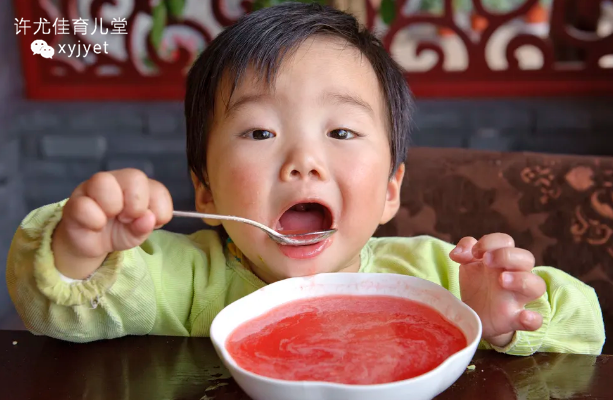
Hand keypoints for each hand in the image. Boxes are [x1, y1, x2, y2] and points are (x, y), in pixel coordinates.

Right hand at [52, 169, 172, 278]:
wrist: (91, 243)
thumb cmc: (119, 231)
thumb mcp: (137, 233)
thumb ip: (145, 227)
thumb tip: (149, 219)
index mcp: (138, 186)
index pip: (157, 188)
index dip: (157, 209)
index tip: (147, 221)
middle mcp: (117, 180)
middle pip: (134, 176)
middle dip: (136, 205)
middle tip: (127, 219)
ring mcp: (93, 187)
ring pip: (104, 181)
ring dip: (113, 206)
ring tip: (109, 218)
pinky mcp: (74, 202)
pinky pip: (84, 205)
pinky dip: (94, 220)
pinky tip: (95, 226)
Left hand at [449, 233, 545, 347]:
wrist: (474, 314)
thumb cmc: (476, 284)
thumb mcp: (468, 265)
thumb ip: (464, 252)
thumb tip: (457, 253)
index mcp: (503, 259)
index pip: (506, 241)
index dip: (491, 242)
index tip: (474, 252)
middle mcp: (515, 275)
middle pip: (526, 258)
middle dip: (507, 256)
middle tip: (487, 261)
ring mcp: (517, 298)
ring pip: (537, 285)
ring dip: (521, 280)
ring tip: (502, 280)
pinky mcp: (515, 319)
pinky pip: (535, 320)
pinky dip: (533, 319)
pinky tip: (525, 316)